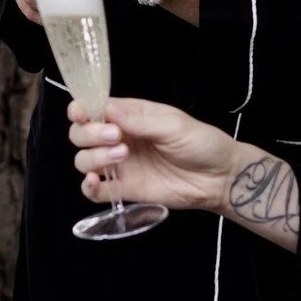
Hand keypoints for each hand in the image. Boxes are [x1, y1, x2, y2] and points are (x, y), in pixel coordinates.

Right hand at [68, 97, 237, 211]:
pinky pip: (94, 191)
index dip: (81, 110)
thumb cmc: (201, 143)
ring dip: (94, 157)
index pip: (92, 109)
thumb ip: (139, 120)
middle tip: (116, 136)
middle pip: (80, 135)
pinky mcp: (124, 189)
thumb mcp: (173, 125)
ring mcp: (119, 165)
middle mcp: (118, 138)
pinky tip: (94, 182)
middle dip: (89, 134)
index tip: (84, 113)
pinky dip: (87, 187)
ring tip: (123, 155)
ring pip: (83, 160)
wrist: (219, 177)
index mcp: (128, 116)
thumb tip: (106, 109)